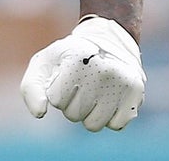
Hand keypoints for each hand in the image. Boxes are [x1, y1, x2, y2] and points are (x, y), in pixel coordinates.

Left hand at [20, 16, 144, 131]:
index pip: (56, 100)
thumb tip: (40, 113)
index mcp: (77, 59)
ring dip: (89, 114)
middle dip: (72, 104)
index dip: (57, 92)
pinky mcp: (137, 94)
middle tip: (80, 85)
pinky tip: (109, 98)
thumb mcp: (44, 63)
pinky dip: (109, 117)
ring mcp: (123, 83)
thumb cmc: (69, 57)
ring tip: (93, 93)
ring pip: (94, 124)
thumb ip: (32, 88)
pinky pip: (116, 125)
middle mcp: (104, 70)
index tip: (64, 77)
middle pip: (74, 114)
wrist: (108, 42)